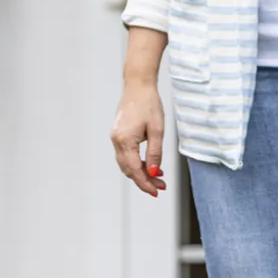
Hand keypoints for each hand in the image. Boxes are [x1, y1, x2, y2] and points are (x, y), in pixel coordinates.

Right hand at [111, 77, 166, 196]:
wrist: (138, 86)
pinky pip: (126, 155)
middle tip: (161, 186)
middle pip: (129, 170)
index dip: (146, 183)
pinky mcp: (119, 135)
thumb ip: (155, 153)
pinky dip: (138, 163)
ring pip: (127, 164)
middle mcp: (116, 141)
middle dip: (145, 180)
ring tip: (159, 178)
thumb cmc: (149, 104)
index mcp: (124, 140)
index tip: (157, 191)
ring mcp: (116, 138)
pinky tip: (151, 165)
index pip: (135, 170)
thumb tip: (155, 172)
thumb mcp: (157, 131)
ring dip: (141, 173)